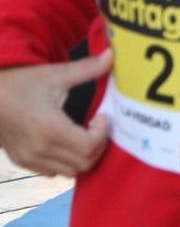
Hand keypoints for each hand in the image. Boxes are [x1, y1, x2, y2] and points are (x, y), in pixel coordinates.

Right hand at [0, 49, 112, 176]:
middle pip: (84, 163)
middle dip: (98, 145)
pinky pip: (52, 172)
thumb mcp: (54, 74)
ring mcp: (29, 158)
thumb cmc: (19, 83)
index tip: (100, 116)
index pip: (89, 147)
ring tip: (83, 133)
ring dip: (83, 156)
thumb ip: (86, 68)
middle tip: (96, 126)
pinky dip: (65, 162)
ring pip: (70, 172)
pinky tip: (66, 141)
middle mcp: (39, 149)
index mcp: (49, 128)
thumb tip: (111, 54)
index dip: (103, 133)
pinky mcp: (22, 162)